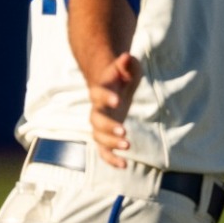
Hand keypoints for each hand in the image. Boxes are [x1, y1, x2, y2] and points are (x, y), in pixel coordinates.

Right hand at [88, 53, 142, 167]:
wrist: (110, 87)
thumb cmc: (120, 77)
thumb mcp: (127, 68)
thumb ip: (127, 64)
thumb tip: (127, 57)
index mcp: (100, 92)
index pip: (98, 95)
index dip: (106, 97)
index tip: (118, 100)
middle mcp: (96, 110)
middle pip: (95, 121)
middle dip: (109, 127)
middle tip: (125, 131)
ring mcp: (99, 125)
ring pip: (98, 138)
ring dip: (111, 144)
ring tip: (128, 145)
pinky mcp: (105, 136)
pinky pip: (103, 151)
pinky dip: (111, 159)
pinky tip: (124, 165)